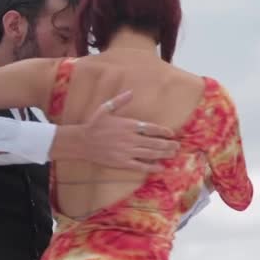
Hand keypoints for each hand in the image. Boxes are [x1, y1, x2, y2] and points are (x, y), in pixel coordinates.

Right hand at [51, 90, 180, 171]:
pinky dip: (152, 167)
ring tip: (173, 154)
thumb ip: (119, 101)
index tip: (171, 133)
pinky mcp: (122, 162)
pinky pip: (140, 166)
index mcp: (128, 125)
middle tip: (177, 146)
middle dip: (168, 144)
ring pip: (150, 154)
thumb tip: (131, 92)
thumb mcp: (105, 109)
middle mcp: (130, 138)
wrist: (82, 142)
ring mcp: (126, 151)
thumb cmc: (95, 124)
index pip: (151, 128)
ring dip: (164, 154)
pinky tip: (161, 167)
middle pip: (154, 142)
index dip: (163, 131)